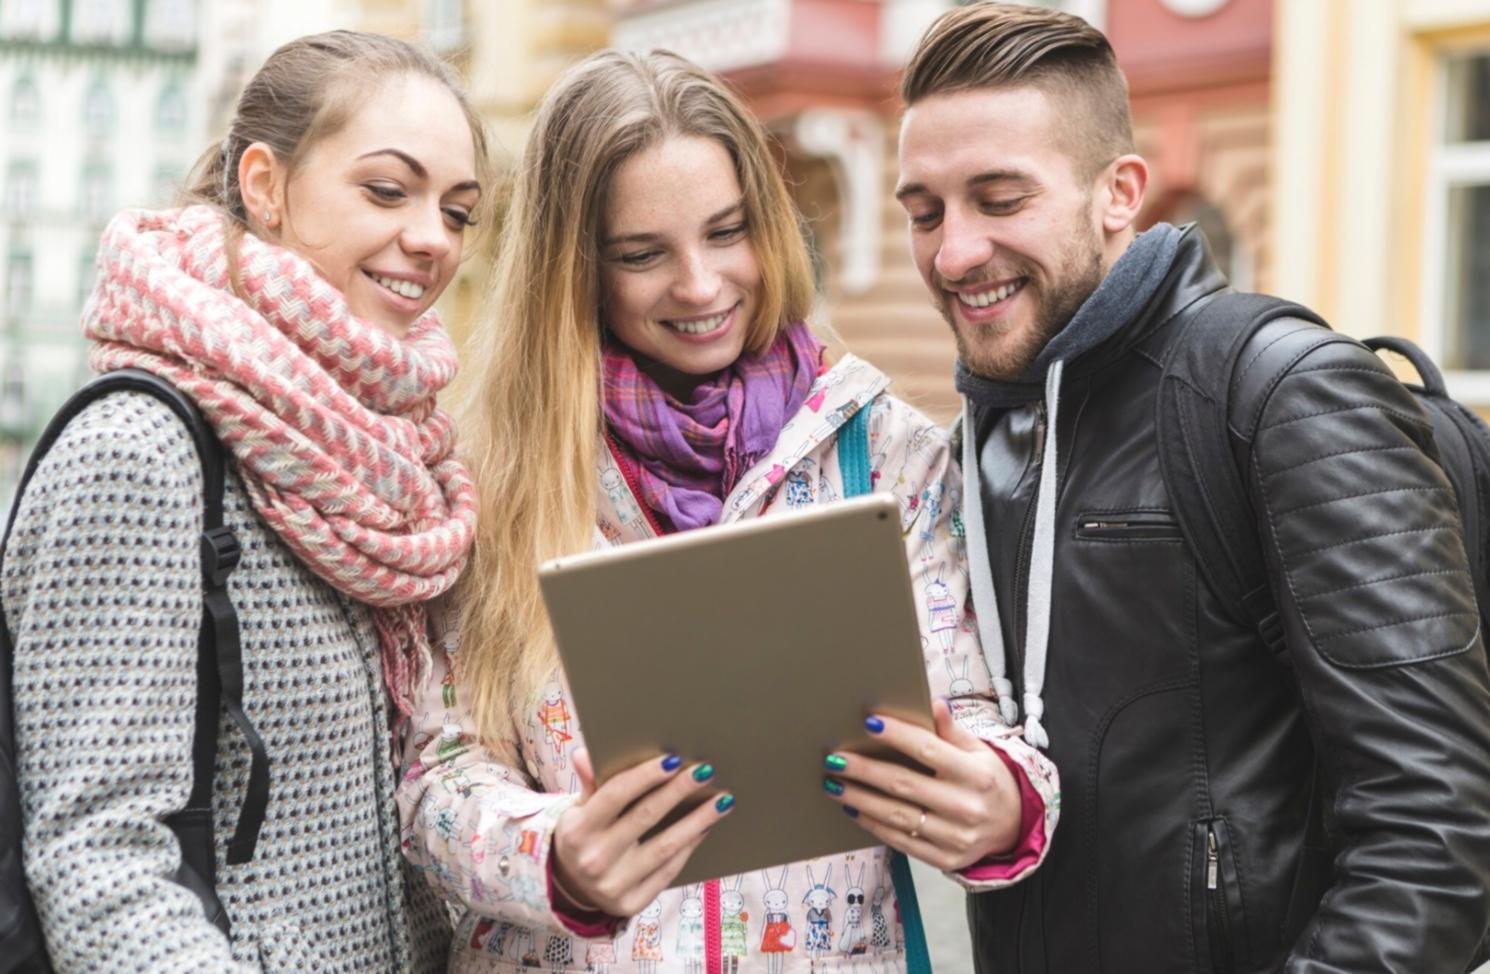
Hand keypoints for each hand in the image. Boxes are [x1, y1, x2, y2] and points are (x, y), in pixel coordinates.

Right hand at [551, 747, 732, 916]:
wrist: (572, 888)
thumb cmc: (584, 836)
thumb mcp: (578, 810)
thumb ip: (589, 783)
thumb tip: (583, 754)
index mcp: (576, 830)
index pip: (614, 795)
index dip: (644, 776)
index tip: (673, 759)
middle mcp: (593, 859)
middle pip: (645, 816)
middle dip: (678, 790)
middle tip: (705, 771)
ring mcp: (612, 885)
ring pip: (665, 846)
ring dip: (697, 821)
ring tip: (721, 801)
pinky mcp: (631, 903)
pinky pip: (668, 870)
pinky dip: (689, 847)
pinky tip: (705, 828)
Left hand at [822, 699, 1021, 870]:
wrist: (1014, 827)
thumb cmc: (988, 781)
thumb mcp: (980, 751)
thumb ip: (952, 731)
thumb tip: (933, 704)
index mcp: (975, 774)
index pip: (929, 750)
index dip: (898, 736)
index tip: (869, 723)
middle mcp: (965, 806)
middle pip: (904, 784)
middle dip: (864, 771)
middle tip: (834, 759)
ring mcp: (955, 836)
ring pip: (897, 816)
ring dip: (860, 799)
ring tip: (834, 785)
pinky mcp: (946, 859)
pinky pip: (902, 841)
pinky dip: (874, 824)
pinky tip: (853, 810)